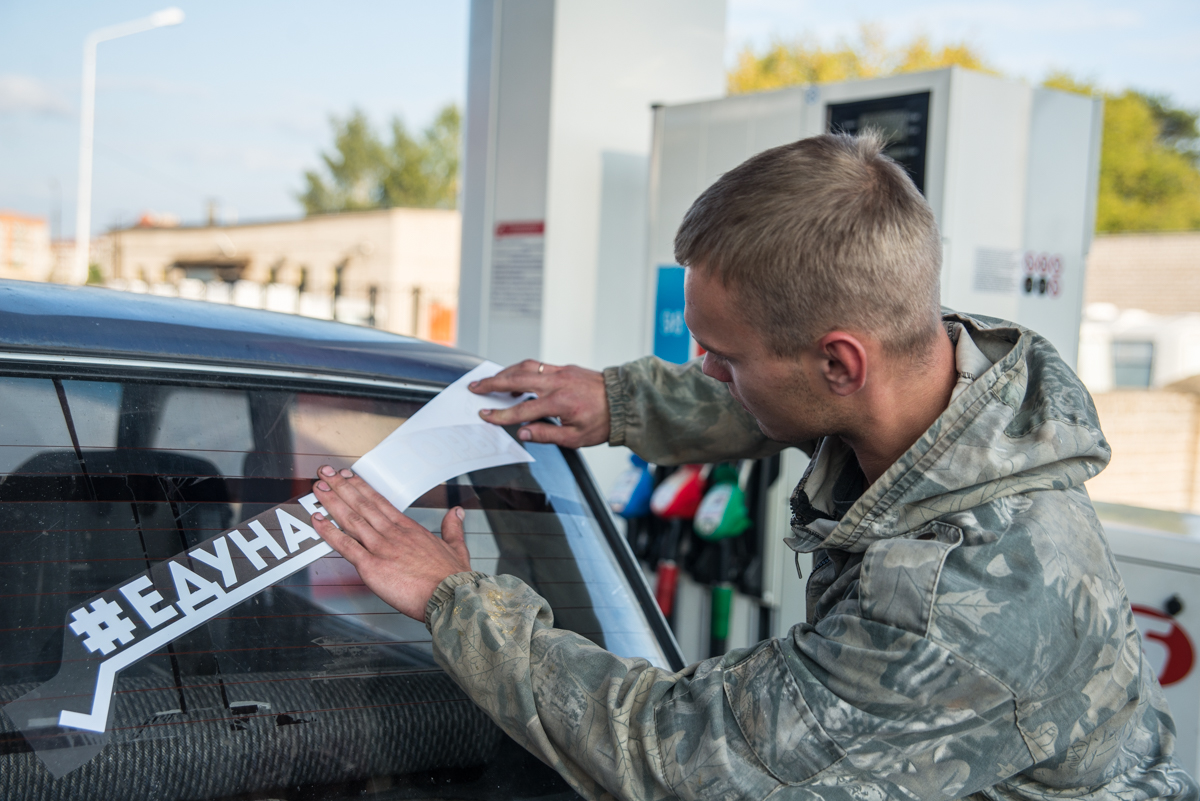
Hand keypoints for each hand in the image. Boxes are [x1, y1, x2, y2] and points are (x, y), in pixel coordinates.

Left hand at [310, 466, 471, 620]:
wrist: (450, 596)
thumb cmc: (452, 578)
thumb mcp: (456, 547)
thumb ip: (452, 528)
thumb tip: (456, 513)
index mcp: (409, 529)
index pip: (380, 501)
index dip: (361, 487)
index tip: (348, 476)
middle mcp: (393, 533)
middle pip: (362, 504)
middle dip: (341, 486)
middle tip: (325, 472)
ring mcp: (381, 548)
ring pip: (351, 519)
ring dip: (332, 502)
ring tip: (318, 489)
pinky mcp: (372, 566)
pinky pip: (345, 546)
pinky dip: (329, 532)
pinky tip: (318, 521)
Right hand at [470, 359, 609, 447]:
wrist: (623, 401)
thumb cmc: (602, 421)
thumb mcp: (575, 438)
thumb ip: (546, 435)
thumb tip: (523, 432)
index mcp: (560, 402)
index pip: (522, 409)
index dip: (501, 414)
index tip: (485, 415)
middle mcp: (558, 383)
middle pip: (517, 379)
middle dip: (492, 383)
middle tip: (475, 388)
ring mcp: (560, 372)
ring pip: (525, 367)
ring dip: (504, 372)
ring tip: (489, 381)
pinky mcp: (564, 367)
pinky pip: (536, 365)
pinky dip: (520, 369)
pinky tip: (513, 377)